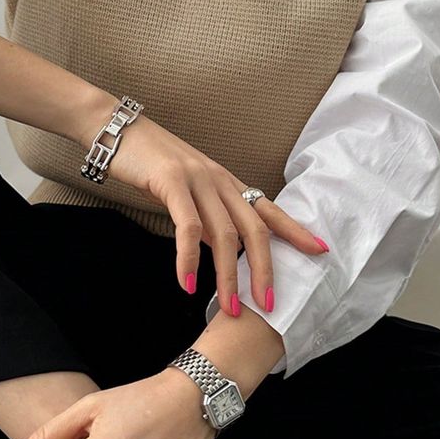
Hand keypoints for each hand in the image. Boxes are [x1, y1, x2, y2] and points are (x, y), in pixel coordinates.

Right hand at [82, 93, 329, 316]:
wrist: (119, 130)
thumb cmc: (152, 163)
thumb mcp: (189, 189)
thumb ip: (208, 216)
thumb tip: (223, 248)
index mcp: (227, 182)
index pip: (269, 209)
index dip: (295, 231)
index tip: (320, 251)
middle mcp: (219, 180)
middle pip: (255, 229)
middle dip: (265, 270)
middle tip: (269, 305)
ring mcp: (197, 180)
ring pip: (224, 235)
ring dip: (228, 276)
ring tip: (228, 308)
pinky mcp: (172, 182)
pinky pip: (187, 227)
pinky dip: (189, 259)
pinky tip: (186, 283)